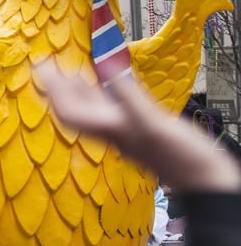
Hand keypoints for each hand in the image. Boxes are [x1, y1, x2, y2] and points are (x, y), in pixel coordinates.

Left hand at [35, 63, 240, 193]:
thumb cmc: (181, 156)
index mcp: (109, 130)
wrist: (205, 179)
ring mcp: (125, 130)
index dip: (53, 90)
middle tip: (46, 65)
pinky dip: (104, 93)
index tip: (41, 69)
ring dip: (77, 89)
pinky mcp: (140, 128)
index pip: (69, 111)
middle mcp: (112, 131)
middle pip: (75, 108)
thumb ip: (129, 96)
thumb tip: (107, 68)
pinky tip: (105, 83)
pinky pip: (113, 108)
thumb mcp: (152, 122)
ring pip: (92, 108)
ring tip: (66, 70)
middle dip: (59, 87)